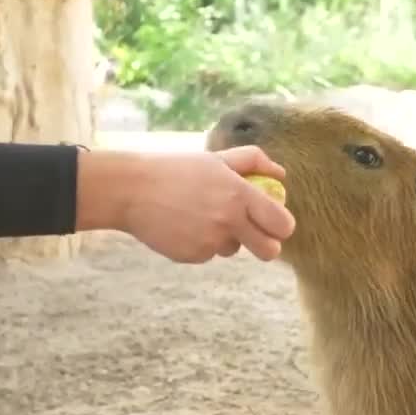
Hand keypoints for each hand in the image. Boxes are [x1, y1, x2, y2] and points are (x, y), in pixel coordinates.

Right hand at [75, 146, 296, 262]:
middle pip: (269, 251)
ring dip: (226, 238)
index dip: (283, 226)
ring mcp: (210, 242)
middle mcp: (229, 221)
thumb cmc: (176, 170)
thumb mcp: (215, 158)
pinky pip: (208, 254)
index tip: (276, 223)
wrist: (132, 190)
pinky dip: (201, 243)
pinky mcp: (192, 256)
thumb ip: (252, 161)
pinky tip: (183, 225)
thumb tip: (280, 175)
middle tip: (256, 236)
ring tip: (199, 216)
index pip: (282, 224)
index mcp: (239, 195)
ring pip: (233, 250)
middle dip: (267, 246)